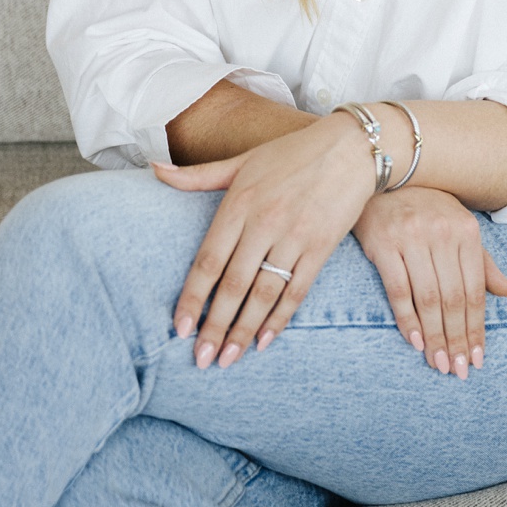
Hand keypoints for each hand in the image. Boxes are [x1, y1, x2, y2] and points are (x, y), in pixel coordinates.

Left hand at [152, 115, 375, 367]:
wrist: (353, 146)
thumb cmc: (293, 152)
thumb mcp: (243, 160)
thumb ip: (198, 175)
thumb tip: (153, 170)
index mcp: (239, 203)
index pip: (208, 261)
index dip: (192, 298)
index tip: (179, 329)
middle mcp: (264, 222)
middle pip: (233, 285)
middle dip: (214, 327)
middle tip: (202, 360)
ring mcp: (294, 237)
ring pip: (263, 294)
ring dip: (244, 331)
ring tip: (229, 359)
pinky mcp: (321, 247)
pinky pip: (297, 291)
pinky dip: (280, 319)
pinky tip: (265, 341)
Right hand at [353, 187, 506, 378]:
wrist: (382, 173)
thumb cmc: (424, 206)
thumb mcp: (458, 226)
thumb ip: (483, 263)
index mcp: (466, 232)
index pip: (475, 291)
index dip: (477, 328)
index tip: (477, 358)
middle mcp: (442, 234)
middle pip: (454, 299)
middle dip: (458, 339)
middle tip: (457, 370)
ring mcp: (412, 238)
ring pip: (429, 298)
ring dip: (435, 336)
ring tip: (438, 363)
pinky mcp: (383, 243)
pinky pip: (398, 289)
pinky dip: (407, 318)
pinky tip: (415, 340)